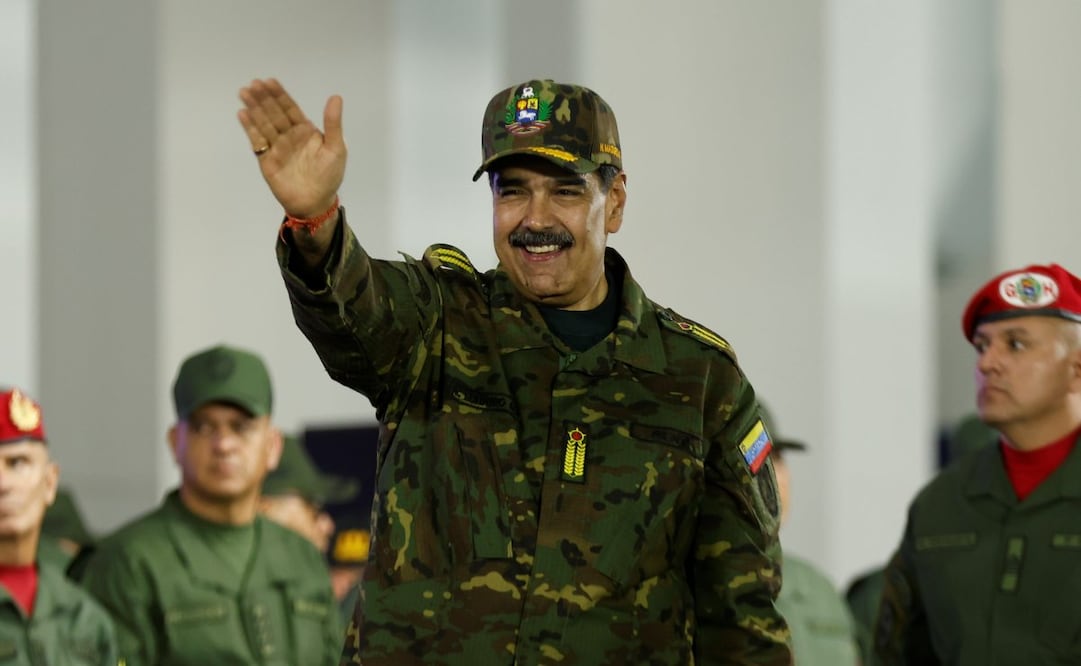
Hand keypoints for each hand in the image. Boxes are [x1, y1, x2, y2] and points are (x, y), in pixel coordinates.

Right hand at [237, 78, 345, 217]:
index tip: (270, 81)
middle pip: (274, 113)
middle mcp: (289, 136)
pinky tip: (243, 114)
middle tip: (254, 84)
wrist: (315, 203)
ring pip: (263, 124)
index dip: (280, 95)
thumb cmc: (329, 176)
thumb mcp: (336, 148)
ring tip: (244, 93)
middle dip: (264, 98)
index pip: (290, 108)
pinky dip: (250, 128)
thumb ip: (333, 123)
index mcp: (305, 131)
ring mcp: (277, 147)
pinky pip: (257, 141)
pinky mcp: (266, 160)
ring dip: (254, 109)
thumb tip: (336, 97)